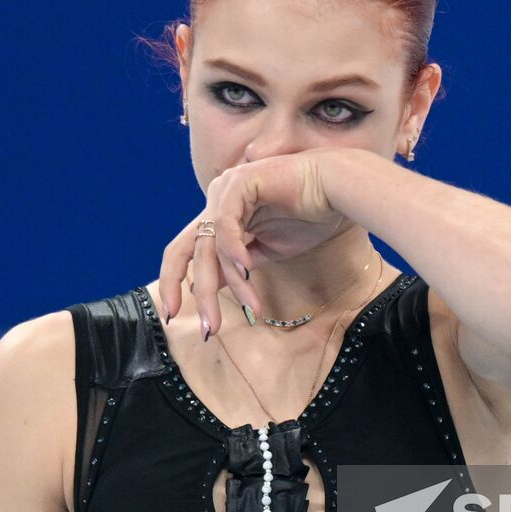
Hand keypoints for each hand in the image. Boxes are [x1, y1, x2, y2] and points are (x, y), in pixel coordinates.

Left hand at [158, 149, 344, 338]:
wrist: (336, 190)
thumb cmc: (308, 217)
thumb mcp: (266, 251)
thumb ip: (237, 267)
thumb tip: (210, 288)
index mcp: (220, 215)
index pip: (185, 250)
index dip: (174, 282)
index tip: (174, 314)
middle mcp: (216, 200)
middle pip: (191, 252)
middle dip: (202, 293)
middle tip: (210, 329)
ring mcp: (225, 189)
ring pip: (212, 245)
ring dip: (234, 282)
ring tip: (252, 306)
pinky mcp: (239, 182)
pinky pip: (226, 224)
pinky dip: (234, 251)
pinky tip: (247, 270)